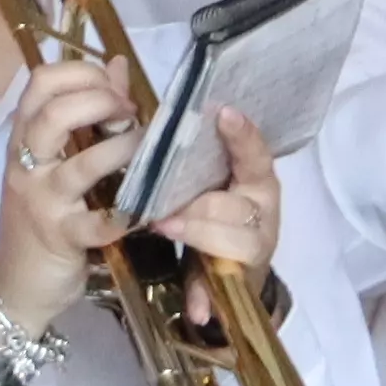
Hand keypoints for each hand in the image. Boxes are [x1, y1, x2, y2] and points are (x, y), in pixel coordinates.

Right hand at [0, 46, 139, 328]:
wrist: (17, 285)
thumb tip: (117, 65)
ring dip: (125, 150)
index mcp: (24, 139)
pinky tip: (147, 208)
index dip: (80, 72)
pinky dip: (127, 214)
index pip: (40, 82)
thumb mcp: (55, 161)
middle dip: (102, 102)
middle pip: (54, 114)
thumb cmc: (41, 217)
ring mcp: (42, 201)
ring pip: (82, 165)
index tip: (111, 85)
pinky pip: (98, 223)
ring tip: (147, 150)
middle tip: (130, 114)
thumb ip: (86, 113)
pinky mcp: (62, 237)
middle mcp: (26, 165)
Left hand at [149, 106, 287, 307]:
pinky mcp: (241, 280)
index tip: (224, 114)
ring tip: (165, 227)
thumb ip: (170, 143)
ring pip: (232, 239)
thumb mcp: (198, 179)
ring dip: (197, 234)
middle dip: (199, 203)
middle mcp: (261, 209)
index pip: (255, 153)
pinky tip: (197, 308)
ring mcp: (256, 245)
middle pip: (234, 202)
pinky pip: (222, 288)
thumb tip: (124, 77)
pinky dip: (206, 297)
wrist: (230, 276)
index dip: (242, 136)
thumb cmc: (211, 213)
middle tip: (164, 205)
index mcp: (255, 178)